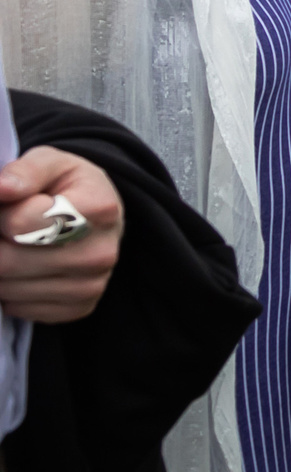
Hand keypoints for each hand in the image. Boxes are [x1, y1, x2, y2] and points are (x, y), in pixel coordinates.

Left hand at [0, 147, 123, 322]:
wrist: (100, 218)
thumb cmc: (70, 187)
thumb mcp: (52, 163)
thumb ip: (25, 170)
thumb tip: (1, 189)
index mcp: (98, 208)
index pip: (19, 222)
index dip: (0, 214)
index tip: (6, 205)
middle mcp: (99, 252)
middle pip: (8, 262)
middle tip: (4, 232)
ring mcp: (91, 285)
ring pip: (8, 289)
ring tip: (13, 247)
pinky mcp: (80, 308)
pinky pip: (20, 308)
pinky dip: (10, 291)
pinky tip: (23, 269)